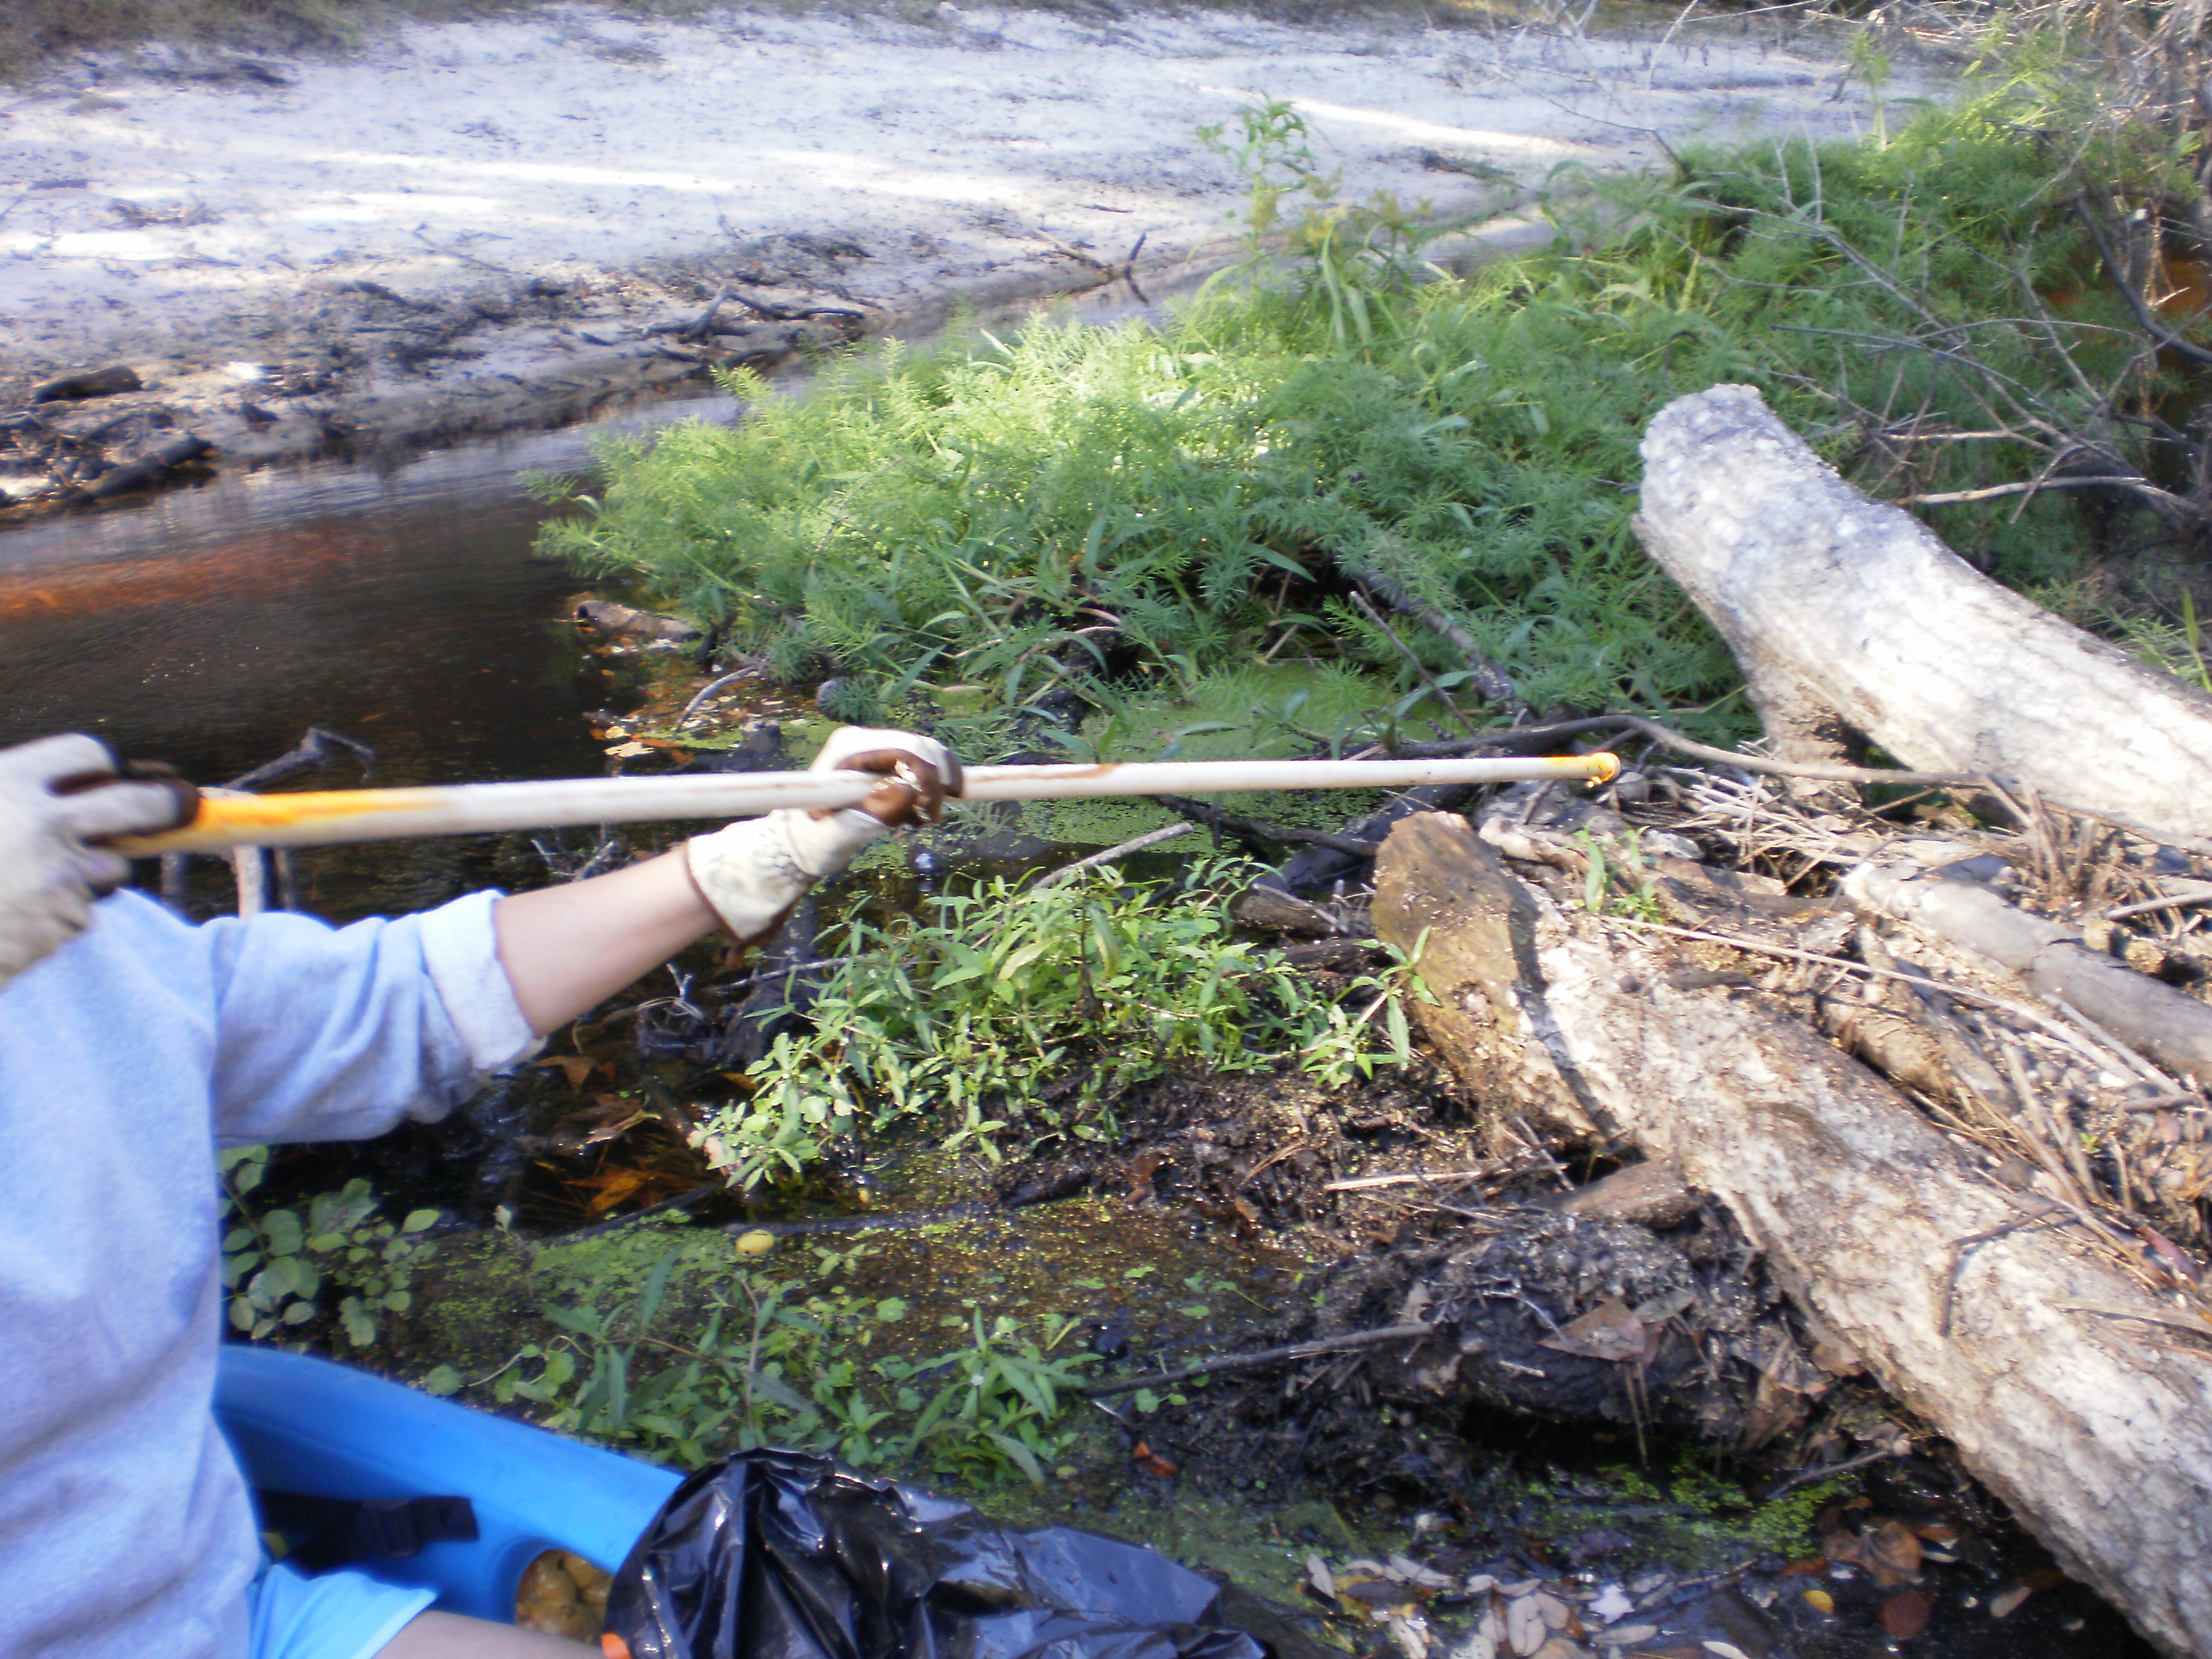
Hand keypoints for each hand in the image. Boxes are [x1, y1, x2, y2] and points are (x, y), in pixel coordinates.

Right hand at [0, 734, 197, 988]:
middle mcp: (45, 822)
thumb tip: (85, 784)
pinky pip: (83, 912)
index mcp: (8, 783)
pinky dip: (61, 916)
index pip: (87, 752)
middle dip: (165, 804)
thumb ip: (14, 797)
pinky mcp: (65, 921)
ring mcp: (60, 874)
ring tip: (28, 885)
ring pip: (112, 866)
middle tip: (181, 805)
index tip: (112, 774)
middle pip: (140, 803)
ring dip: (89, 874)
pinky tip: (18, 920)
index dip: (103, 765)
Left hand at [685, 727, 959, 943]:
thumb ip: (871, 813)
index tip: (929, 811)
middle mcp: (863, 740)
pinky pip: (924, 765)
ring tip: (922, 818)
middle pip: (923, 746)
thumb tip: (908, 791)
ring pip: (929, 754)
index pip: (906, 748)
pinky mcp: (885, 762)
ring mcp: (875, 748)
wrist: (801, 841)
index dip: (928, 777)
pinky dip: (932, 788)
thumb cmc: (813, 840)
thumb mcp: (838, 834)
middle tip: (930, 818)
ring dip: (937, 786)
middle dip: (937, 782)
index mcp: (848, 748)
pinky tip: (918, 813)